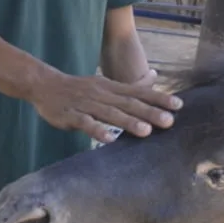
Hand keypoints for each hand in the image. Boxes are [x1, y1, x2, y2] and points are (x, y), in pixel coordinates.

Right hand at [30, 68, 181, 144]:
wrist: (44, 84)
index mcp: (110, 87)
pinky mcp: (71, 115)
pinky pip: (85, 123)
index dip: (158, 98)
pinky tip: (109, 139)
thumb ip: (125, 90)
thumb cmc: (77, 88)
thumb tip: (151, 83)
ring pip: (110, 113)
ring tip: (146, 131)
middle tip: (169, 122)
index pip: (139, 92)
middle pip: (128, 103)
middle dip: (150, 113)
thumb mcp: (103, 84)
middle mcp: (101, 94)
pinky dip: (97, 130)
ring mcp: (86, 104)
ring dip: (128, 122)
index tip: (179, 105)